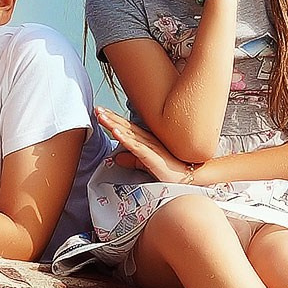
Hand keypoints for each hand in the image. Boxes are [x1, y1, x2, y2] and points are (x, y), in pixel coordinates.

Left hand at [95, 105, 214, 189]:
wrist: (190, 179)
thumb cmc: (171, 171)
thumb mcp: (146, 165)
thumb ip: (132, 160)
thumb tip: (116, 157)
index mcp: (147, 141)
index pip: (127, 128)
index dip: (113, 119)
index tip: (100, 112)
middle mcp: (148, 141)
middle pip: (126, 127)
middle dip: (110, 117)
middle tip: (97, 108)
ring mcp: (151, 148)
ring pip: (129, 134)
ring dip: (114, 124)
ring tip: (101, 116)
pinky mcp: (153, 158)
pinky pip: (137, 148)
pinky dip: (126, 139)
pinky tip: (116, 132)